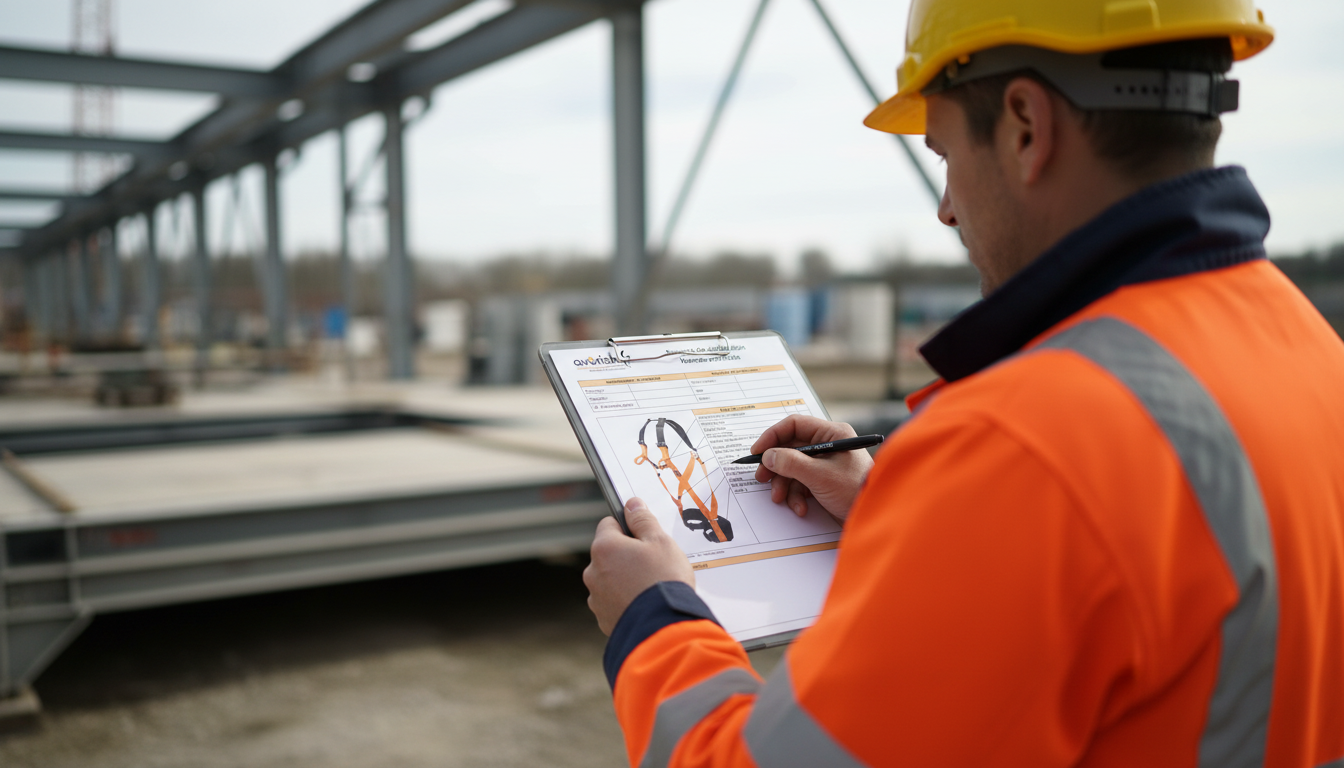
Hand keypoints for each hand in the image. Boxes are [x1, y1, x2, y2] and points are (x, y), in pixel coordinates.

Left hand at [584, 497, 694, 635]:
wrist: (664, 628)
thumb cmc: (663, 580)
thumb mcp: (660, 542)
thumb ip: (643, 520)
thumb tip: (631, 504)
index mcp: (604, 548)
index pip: (609, 524)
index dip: (629, 527)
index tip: (645, 536)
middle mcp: (593, 571)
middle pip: (609, 554)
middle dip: (628, 556)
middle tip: (654, 564)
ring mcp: (596, 597)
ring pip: (611, 579)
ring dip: (626, 579)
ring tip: (651, 588)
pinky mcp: (603, 619)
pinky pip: (614, 602)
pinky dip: (626, 601)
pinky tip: (645, 605)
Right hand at [751, 415, 873, 521]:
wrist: (874, 516)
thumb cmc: (855, 490)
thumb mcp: (819, 475)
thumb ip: (790, 463)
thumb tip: (768, 456)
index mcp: (831, 434)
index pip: (794, 425)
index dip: (772, 436)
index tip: (757, 451)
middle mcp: (827, 445)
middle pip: (790, 448)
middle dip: (776, 466)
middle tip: (762, 478)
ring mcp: (825, 464)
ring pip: (792, 468)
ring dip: (784, 485)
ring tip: (780, 499)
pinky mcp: (823, 481)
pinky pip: (801, 483)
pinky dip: (796, 496)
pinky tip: (800, 508)